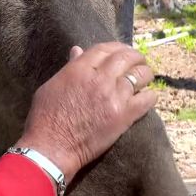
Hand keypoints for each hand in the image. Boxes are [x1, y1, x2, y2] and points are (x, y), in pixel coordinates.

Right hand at [16, 42, 156, 182]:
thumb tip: (77, 50)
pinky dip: (150, 96)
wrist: (52, 148)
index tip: (122, 51)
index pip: (105, 49)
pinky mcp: (123, 116)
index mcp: (80, 69)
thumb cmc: (45, 118)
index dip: (116, 47)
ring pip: (140, 75)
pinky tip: (148, 97)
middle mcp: (99, 79)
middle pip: (126, 57)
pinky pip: (146, 100)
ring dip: (145, 74)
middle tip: (139, 61)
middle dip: (135, 56)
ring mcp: (113, 97)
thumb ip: (69, 67)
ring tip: (146, 76)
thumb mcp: (51, 86)